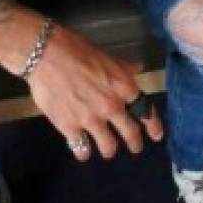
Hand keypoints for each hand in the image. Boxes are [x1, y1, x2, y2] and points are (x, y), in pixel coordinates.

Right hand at [27, 27, 163, 161]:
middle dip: (135, 143)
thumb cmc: (77, 49)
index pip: (145, 110)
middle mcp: (112, 106)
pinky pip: (81, 149)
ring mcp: (91, 119)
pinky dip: (83, 153)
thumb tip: (138, 68)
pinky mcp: (70, 128)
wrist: (46, 56)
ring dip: (109, 150)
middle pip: (130, 133)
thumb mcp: (107, 56)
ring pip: (108, 147)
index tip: (156, 135)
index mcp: (123, 86)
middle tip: (136, 148)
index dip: (153, 125)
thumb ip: (123, 68)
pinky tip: (83, 153)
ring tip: (108, 151)